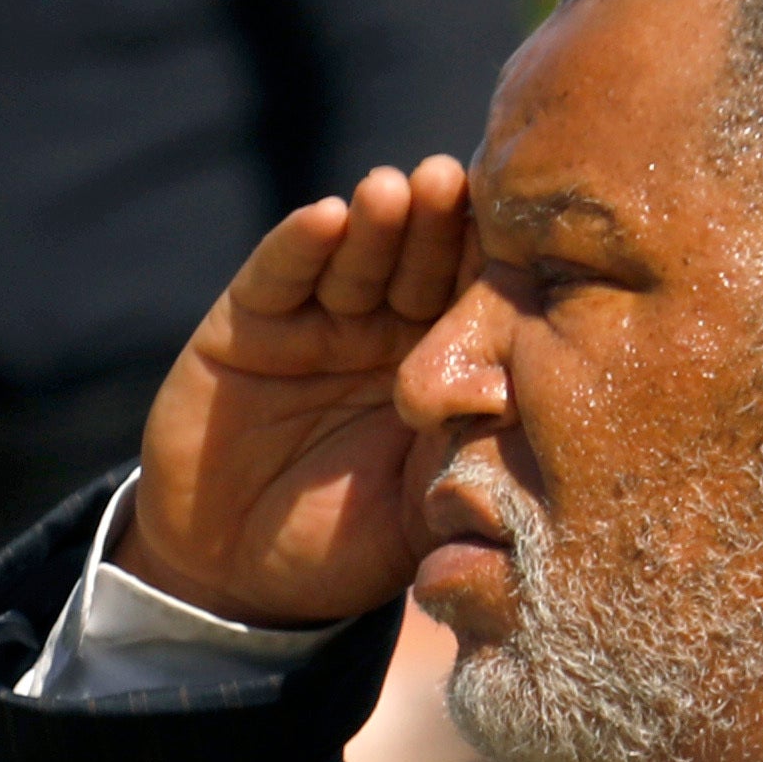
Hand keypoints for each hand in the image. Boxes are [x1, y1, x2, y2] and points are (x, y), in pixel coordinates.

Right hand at [121, 156, 472, 627]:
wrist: (235, 578)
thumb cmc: (342, 549)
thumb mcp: (422, 514)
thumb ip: (469, 465)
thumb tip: (527, 410)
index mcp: (437, 368)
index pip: (472, 297)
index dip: (489, 261)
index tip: (518, 231)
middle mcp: (380, 330)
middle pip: (417, 259)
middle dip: (435, 221)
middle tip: (453, 184)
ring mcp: (314, 322)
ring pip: (353, 255)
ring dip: (376, 220)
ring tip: (393, 192)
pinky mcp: (245, 323)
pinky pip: (277, 274)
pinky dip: (298, 244)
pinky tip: (325, 218)